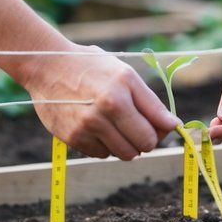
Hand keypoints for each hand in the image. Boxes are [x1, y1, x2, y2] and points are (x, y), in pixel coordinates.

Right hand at [24, 44, 179, 159]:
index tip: (159, 127)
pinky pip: (101, 154)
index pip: (153, 132)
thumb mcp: (125, 75)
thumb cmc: (92, 68)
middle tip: (137, 126)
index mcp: (120, 95)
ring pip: (122, 154)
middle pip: (141, 148)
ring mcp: (85, 128)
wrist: (48, 67)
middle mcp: (102, 113)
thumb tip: (173, 126)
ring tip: (115, 123)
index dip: (160, 132)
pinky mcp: (71, 138)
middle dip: (144, 140)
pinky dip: (104, 144)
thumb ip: (151, 103)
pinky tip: (96, 126)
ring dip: (125, 143)